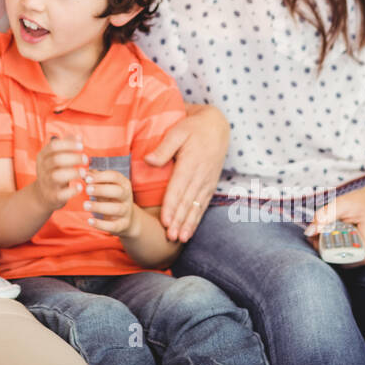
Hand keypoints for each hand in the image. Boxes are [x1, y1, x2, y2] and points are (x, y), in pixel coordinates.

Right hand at [32, 137, 87, 210]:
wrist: (42, 195)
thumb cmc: (54, 171)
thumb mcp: (56, 157)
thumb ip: (67, 146)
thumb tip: (79, 136)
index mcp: (43, 156)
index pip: (53, 146)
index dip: (68, 144)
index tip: (81, 146)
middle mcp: (42, 169)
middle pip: (56, 159)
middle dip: (73, 158)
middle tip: (86, 159)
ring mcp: (46, 183)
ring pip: (57, 176)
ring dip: (73, 173)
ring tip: (84, 172)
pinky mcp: (52, 196)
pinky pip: (61, 194)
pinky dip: (72, 191)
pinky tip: (80, 187)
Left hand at [83, 169, 135, 235]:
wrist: (126, 219)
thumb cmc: (110, 197)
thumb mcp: (105, 186)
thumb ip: (94, 178)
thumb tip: (81, 172)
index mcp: (123, 183)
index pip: (115, 176)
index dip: (101, 176)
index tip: (87, 178)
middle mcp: (127, 196)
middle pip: (117, 191)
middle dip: (102, 190)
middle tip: (87, 189)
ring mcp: (126, 211)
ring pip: (116, 209)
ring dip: (99, 207)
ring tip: (85, 205)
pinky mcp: (123, 225)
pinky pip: (113, 225)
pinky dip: (101, 224)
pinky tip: (89, 221)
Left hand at [145, 104, 229, 242]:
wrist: (216, 126)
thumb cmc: (193, 127)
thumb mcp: (177, 131)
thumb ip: (164, 148)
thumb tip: (148, 161)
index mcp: (190, 164)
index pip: (178, 189)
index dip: (171, 206)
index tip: (164, 221)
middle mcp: (200, 176)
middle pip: (187, 202)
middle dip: (178, 221)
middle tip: (170, 237)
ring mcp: (207, 181)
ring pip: (196, 206)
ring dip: (188, 224)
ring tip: (180, 239)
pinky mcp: (210, 184)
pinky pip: (203, 204)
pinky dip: (196, 219)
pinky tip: (190, 230)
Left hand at [304, 183, 364, 266]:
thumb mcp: (344, 203)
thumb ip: (326, 215)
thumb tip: (310, 231)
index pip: (354, 258)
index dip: (336, 256)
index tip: (320, 247)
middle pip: (350, 258)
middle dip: (330, 252)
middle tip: (315, 241)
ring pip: (349, 255)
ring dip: (333, 249)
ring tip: (319, 237)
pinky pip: (351, 250)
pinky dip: (339, 244)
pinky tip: (329, 236)